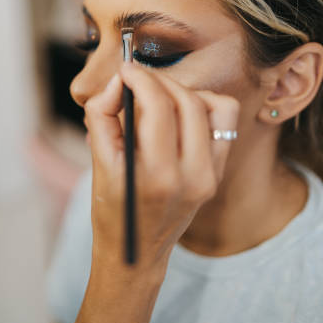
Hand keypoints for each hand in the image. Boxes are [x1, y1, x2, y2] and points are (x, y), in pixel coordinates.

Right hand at [85, 62, 239, 269]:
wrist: (138, 251)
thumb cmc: (112, 210)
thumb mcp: (98, 165)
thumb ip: (102, 116)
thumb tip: (117, 82)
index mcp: (159, 177)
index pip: (158, 106)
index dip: (140, 78)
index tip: (124, 71)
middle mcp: (193, 176)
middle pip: (186, 101)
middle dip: (158, 79)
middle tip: (136, 78)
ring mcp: (211, 175)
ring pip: (211, 105)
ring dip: (181, 90)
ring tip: (156, 94)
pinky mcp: (218, 172)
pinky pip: (224, 121)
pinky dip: (204, 104)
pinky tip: (179, 111)